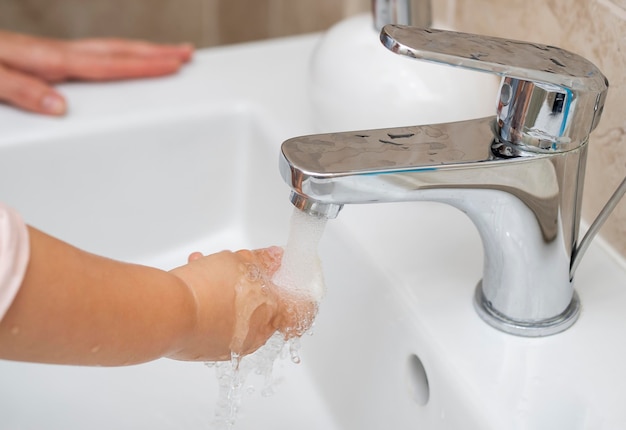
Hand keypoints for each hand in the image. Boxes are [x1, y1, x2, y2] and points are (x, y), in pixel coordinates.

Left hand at [0, 30, 192, 114]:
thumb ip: (21, 90)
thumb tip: (62, 106)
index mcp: (46, 62)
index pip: (107, 64)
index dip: (144, 64)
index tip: (175, 63)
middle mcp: (53, 55)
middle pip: (116, 51)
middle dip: (155, 53)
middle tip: (187, 52)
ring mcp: (49, 56)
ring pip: (107, 51)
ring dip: (140, 52)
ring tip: (165, 55)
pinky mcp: (41, 60)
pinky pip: (91, 58)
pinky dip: (115, 58)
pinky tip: (118, 63)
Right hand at [168, 247, 317, 360]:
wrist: (170, 314)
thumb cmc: (208, 290)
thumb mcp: (241, 262)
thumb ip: (263, 260)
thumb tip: (277, 258)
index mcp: (272, 315)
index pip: (301, 310)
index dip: (299, 292)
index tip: (289, 279)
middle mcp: (255, 336)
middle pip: (263, 306)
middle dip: (250, 282)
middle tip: (237, 264)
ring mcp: (230, 346)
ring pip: (235, 312)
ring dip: (225, 288)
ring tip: (205, 266)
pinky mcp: (206, 350)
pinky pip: (215, 323)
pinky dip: (209, 304)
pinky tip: (193, 282)